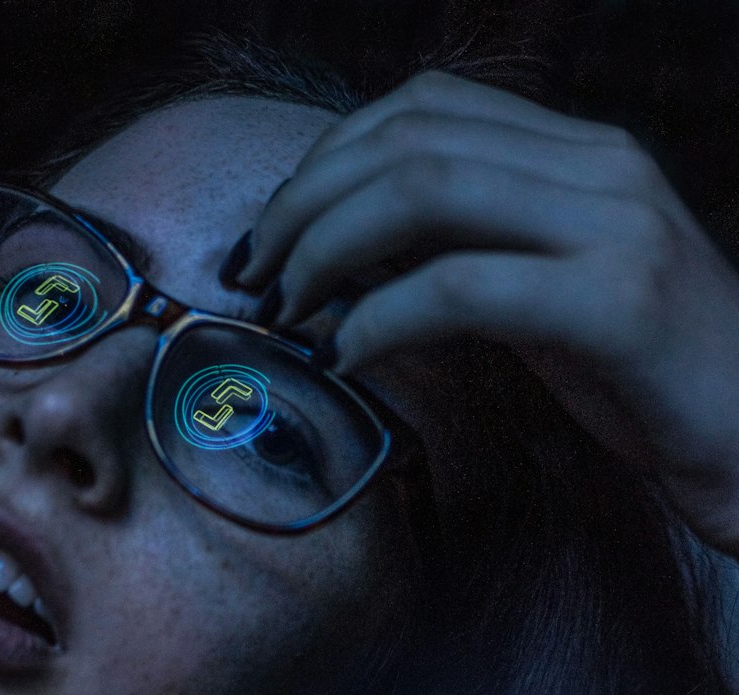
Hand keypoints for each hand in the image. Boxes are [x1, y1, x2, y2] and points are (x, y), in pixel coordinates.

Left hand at [237, 71, 738, 555]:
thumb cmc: (644, 380)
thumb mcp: (547, 295)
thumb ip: (468, 254)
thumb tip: (348, 257)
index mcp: (581, 152)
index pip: (425, 107)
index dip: (327, 159)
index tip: (275, 231)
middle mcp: (599, 166)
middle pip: (408, 139)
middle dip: (305, 205)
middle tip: (258, 277)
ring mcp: (613, 225)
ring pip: (425, 190)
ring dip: (327, 251)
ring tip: (289, 314)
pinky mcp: (613, 302)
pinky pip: (461, 287)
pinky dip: (380, 319)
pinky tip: (349, 357)